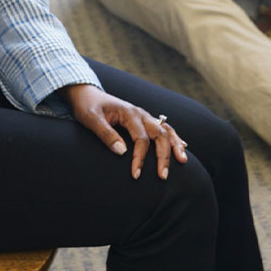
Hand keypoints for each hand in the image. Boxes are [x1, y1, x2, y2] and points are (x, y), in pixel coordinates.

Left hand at [66, 84, 186, 179]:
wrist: (87, 94)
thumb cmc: (88, 107)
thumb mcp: (91, 119)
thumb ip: (106, 134)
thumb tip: (122, 152)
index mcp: (129, 113)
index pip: (141, 139)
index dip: (140, 158)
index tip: (136, 175)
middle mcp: (141, 114)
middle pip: (160, 135)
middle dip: (164, 156)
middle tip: (163, 175)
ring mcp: (144, 116)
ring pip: (166, 130)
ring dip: (175, 145)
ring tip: (183, 160)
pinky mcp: (144, 120)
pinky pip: (163, 128)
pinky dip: (174, 137)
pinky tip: (182, 146)